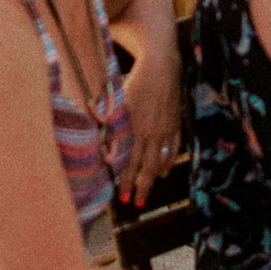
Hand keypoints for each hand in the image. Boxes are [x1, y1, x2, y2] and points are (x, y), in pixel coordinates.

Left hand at [117, 53, 184, 204]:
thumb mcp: (116, 100)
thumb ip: (106, 119)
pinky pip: (174, 148)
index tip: (121, 197)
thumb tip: (94, 136)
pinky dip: (169, 161)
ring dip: (154, 178)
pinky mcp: (176, 123)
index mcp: (135, 128)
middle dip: (141, 187)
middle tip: (136, 203)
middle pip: (147, 167)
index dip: (125, 181)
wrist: (162, 66)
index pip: (129, 162)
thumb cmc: (135, 81)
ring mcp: (166, 129)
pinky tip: (164, 170)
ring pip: (161, 161)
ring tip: (148, 192)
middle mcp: (152, 133)